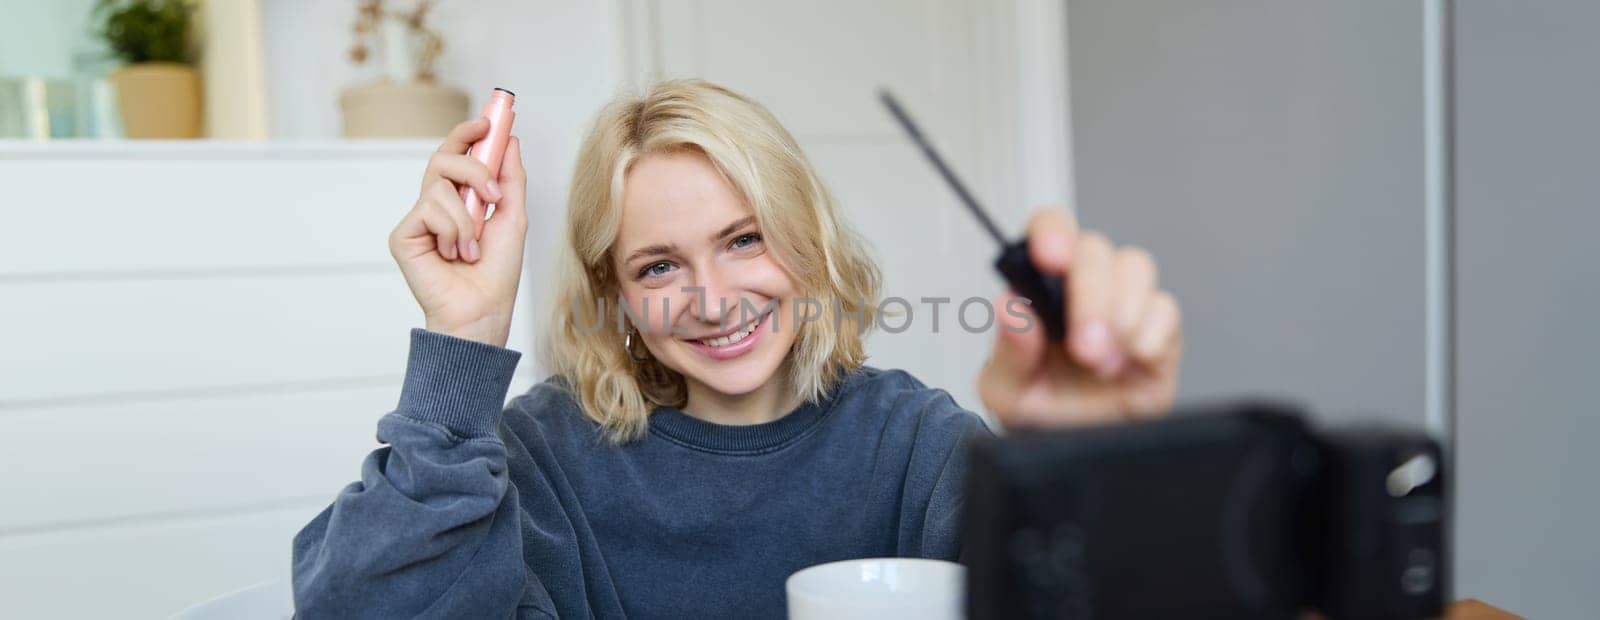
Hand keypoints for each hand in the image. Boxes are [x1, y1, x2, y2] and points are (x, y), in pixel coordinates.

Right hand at [388, 118, 528, 347]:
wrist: (483, 309)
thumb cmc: (497, 272)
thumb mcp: (513, 217)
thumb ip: (509, 178)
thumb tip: (510, 140)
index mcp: (461, 198)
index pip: (457, 155)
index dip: (467, 134)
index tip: (488, 121)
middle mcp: (436, 204)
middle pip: (444, 158)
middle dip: (473, 168)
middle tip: (492, 194)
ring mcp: (418, 219)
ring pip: (439, 186)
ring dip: (468, 218)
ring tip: (473, 248)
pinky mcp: (403, 235)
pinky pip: (429, 210)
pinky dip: (452, 232)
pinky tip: (454, 255)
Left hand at [977, 208, 1182, 427]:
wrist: (1078, 456)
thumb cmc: (1042, 413)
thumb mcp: (1006, 391)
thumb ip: (1008, 351)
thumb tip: (1010, 310)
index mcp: (1043, 288)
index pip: (1051, 230)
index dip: (1052, 232)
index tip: (1048, 256)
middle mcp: (1086, 288)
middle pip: (1096, 250)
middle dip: (1090, 294)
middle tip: (1083, 345)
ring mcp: (1126, 306)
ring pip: (1136, 268)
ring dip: (1120, 314)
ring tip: (1102, 363)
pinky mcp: (1161, 333)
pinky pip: (1166, 310)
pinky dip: (1148, 336)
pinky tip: (1130, 363)